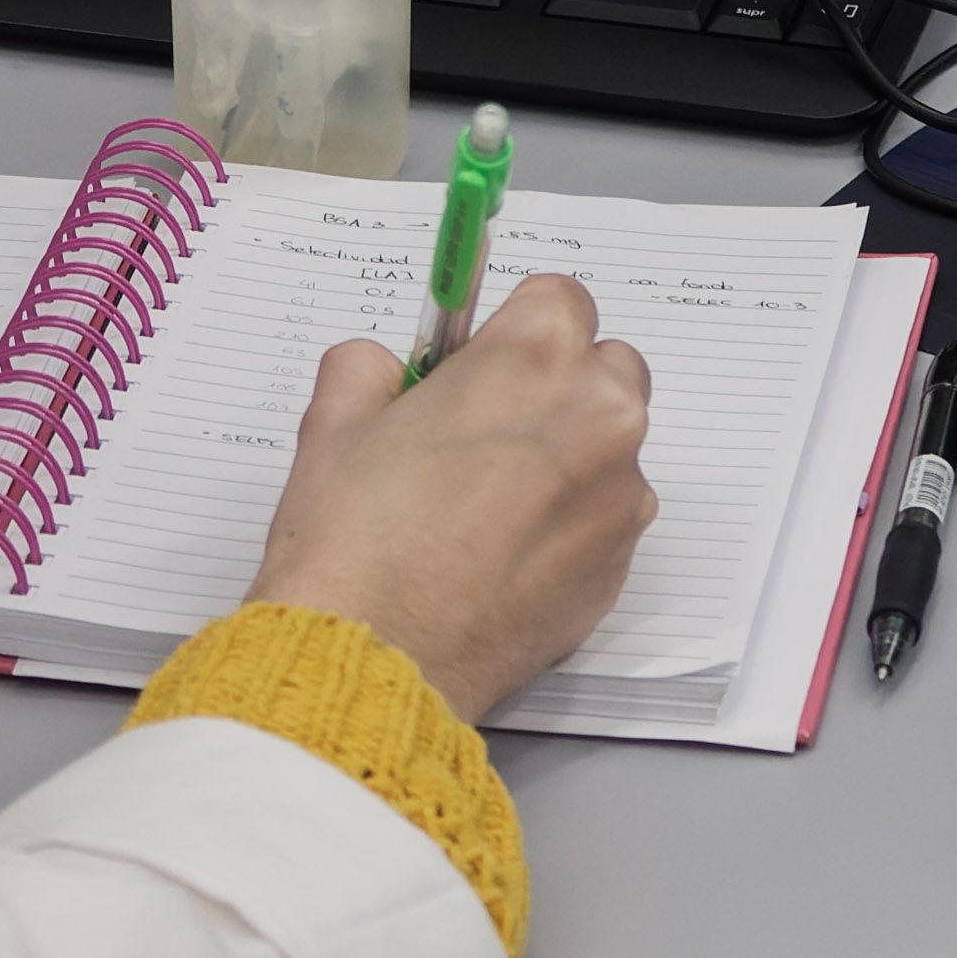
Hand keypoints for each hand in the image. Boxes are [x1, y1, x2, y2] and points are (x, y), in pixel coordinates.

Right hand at [244, 273, 656, 722]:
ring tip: (485, 506)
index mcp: (536, 357)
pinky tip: (501, 556)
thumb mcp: (334, 420)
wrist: (374, 660)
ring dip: (566, 457)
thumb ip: (370, 365)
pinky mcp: (622, 566)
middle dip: (554, 386)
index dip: (512, 329)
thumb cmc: (354, 539)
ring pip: (608, 447)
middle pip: (603, 366)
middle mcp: (600, 416)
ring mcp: (620, 497)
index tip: (482, 362)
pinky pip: (605, 518)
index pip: (560, 297)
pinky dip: (568, 523)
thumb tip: (387, 367)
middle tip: (483, 432)